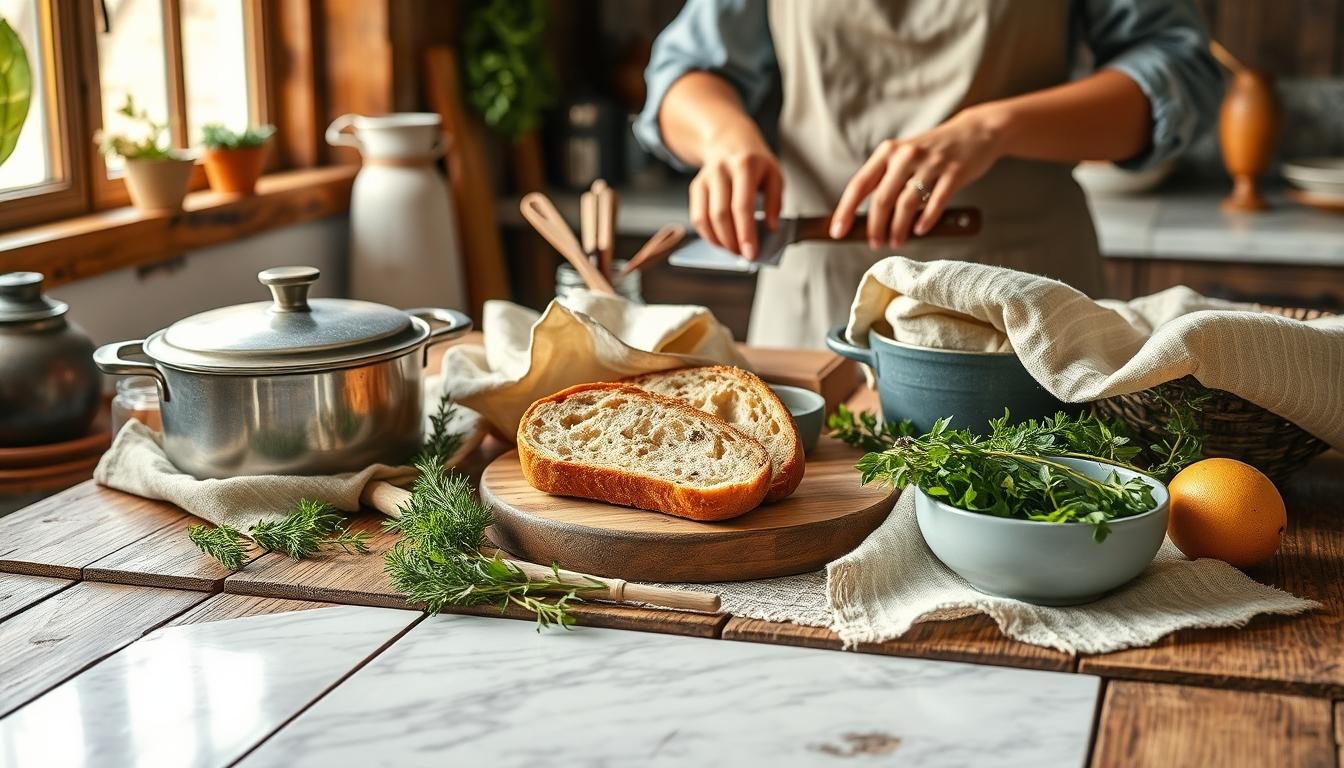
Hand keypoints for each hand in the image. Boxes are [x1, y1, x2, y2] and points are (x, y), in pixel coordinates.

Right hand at [688, 138, 782, 260]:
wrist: (730, 141)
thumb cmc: (756, 164)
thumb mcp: (775, 176)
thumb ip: (776, 202)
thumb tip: (771, 229)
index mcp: (745, 165)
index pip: (742, 206)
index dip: (746, 233)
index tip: (751, 254)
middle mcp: (721, 170)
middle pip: (720, 214)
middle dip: (731, 241)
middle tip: (743, 255)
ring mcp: (705, 178)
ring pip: (705, 218)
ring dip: (718, 241)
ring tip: (733, 250)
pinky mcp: (696, 187)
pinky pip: (697, 217)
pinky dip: (708, 234)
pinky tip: (721, 240)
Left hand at [830, 106, 1003, 248]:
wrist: (975, 132)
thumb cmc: (933, 151)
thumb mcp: (905, 156)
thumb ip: (887, 180)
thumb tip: (867, 217)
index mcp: (888, 152)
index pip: (860, 184)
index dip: (846, 210)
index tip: (837, 231)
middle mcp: (906, 155)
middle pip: (882, 198)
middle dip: (875, 227)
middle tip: (874, 244)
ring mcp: (931, 163)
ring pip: (906, 204)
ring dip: (898, 228)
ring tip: (896, 242)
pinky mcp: (953, 173)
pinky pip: (935, 202)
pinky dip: (925, 221)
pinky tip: (920, 231)